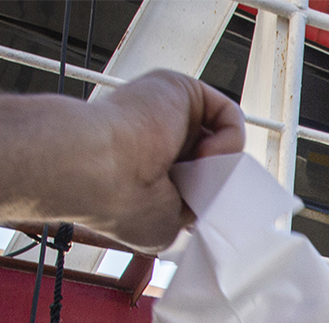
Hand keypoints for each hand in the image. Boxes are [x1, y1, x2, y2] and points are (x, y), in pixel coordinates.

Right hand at [0, 71, 244, 253]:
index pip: (200, 182)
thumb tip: (216, 203)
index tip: (204, 215)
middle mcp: (161, 138)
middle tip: (200, 196)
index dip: (211, 199)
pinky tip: (203, 155)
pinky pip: (230, 118)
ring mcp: (171, 114)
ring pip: (224, 141)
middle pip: (216, 162)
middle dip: (220, 183)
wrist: (98, 170)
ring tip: (192, 177)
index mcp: (153, 169)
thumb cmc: (120, 203)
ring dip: (219, 167)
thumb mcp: (167, 225)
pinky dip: (229, 142)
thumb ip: (193, 211)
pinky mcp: (181, 90)